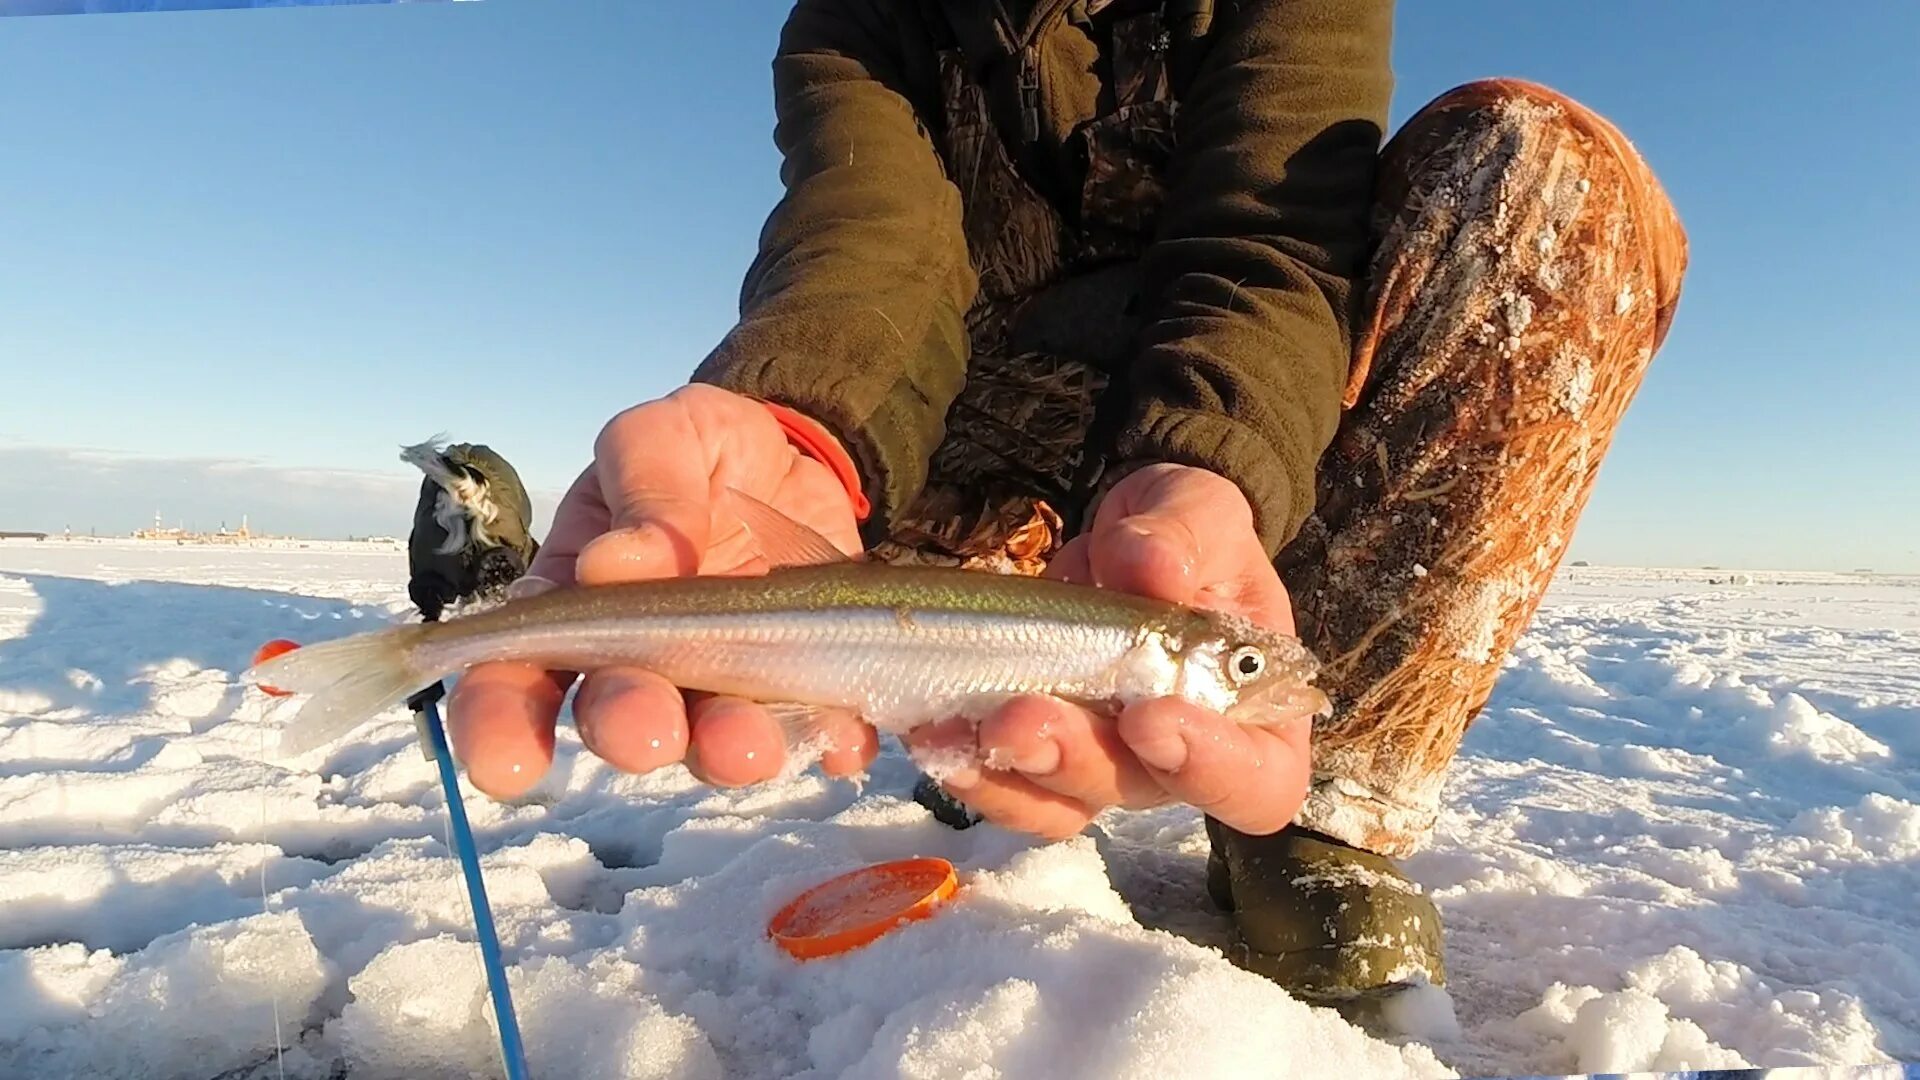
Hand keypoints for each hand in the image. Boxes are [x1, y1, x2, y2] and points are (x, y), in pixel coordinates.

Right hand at [444, 384, 881, 798]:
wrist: (797, 459)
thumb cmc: (700, 453)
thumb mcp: (665, 436)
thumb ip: (643, 483)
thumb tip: (614, 561)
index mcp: (578, 606)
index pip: (513, 681)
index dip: (499, 728)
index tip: (508, 762)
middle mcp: (643, 665)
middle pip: (618, 720)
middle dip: (630, 731)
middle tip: (647, 732)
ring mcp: (725, 686)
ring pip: (713, 743)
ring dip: (726, 750)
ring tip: (746, 745)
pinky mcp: (808, 691)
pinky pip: (820, 734)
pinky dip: (831, 742)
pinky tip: (844, 740)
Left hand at [902, 464, 1314, 839]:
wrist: (1132, 539)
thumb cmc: (1190, 533)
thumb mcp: (1201, 511)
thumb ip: (1187, 536)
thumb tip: (1154, 569)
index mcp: (1255, 717)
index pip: (1256, 782)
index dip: (1210, 771)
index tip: (1151, 717)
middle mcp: (1183, 759)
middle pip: (1138, 792)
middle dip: (1074, 759)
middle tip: (1020, 717)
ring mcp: (1108, 761)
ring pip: (1060, 801)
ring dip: (1004, 775)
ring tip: (950, 733)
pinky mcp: (1045, 752)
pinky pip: (1006, 778)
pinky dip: (965, 760)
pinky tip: (929, 729)